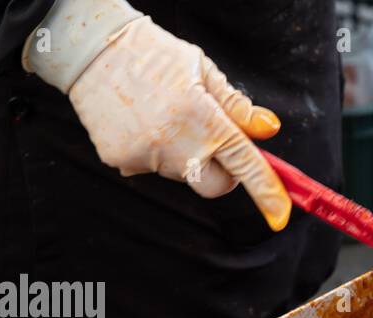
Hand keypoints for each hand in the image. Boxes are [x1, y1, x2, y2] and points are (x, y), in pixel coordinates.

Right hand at [25, 0, 290, 229]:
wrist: (91, 47)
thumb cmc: (153, 54)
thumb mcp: (203, 71)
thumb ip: (237, 107)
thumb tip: (269, 130)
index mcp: (205, 120)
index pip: (246, 166)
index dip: (267, 193)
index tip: (280, 215)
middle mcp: (178, 146)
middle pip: (215, 186)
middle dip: (221, 173)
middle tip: (209, 140)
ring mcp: (147, 157)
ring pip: (180, 173)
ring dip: (181, 154)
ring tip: (160, 115)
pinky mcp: (121, 162)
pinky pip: (148, 167)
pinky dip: (150, 151)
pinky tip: (137, 121)